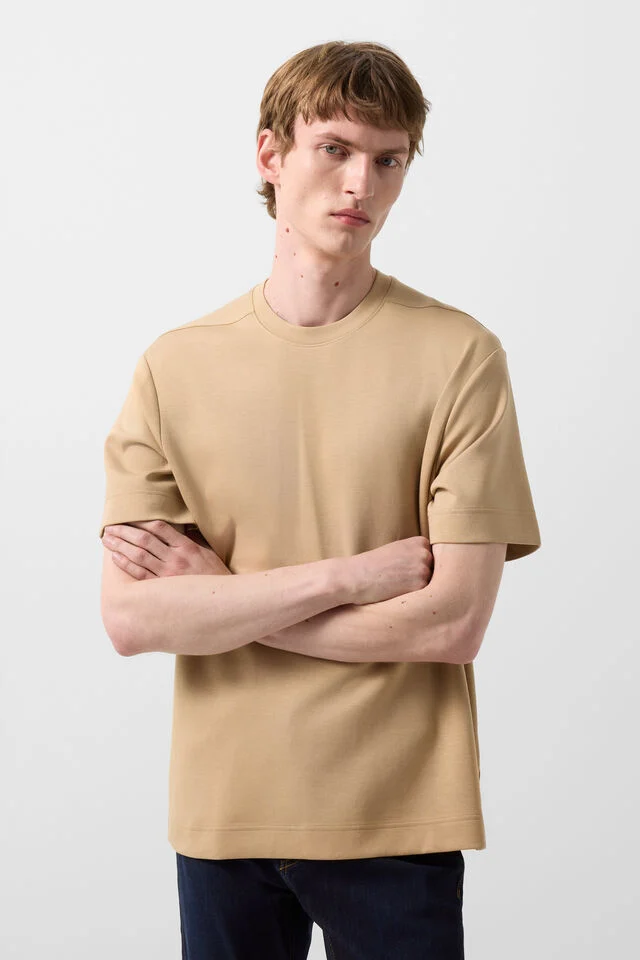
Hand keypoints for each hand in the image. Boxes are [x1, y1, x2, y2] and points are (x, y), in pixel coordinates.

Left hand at [101, 520, 230, 579]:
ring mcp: (168, 574)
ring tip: (107, 540)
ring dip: (120, 546)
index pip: (160, 528)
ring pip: (139, 555)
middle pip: (144, 539)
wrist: (223, 601)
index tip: (128, 518)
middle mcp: (175, 558)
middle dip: (124, 532)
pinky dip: (126, 564)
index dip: (141, 521)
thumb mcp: (208, 552)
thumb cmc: (215, 576)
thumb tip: (183, 528)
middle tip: (110, 527)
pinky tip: (116, 557)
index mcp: (187, 547)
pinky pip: (140, 574)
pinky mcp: (162, 588)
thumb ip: (193, 539)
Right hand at [345, 535, 433, 604]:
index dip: (419, 569)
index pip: (433, 560)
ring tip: (398, 587)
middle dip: (421, 579)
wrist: (355, 576)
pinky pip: (425, 596)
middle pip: (435, 573)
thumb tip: (434, 569)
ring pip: (432, 585)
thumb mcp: (396, 550)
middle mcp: (425, 553)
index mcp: (421, 542)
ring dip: (419, 590)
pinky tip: (398, 594)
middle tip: (399, 581)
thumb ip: (415, 555)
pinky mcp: (420, 585)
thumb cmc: (373, 566)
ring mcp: (424, 568)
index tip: (403, 571)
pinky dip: (414, 598)